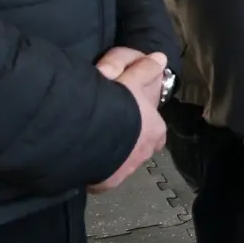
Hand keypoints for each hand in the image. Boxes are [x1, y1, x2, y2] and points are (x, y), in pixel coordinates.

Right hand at [90, 49, 168, 192]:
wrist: (92, 129)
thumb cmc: (116, 102)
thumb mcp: (132, 80)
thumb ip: (145, 70)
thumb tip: (161, 59)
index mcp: (155, 130)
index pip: (156, 131)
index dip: (145, 125)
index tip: (132, 120)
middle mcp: (144, 153)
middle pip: (139, 150)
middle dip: (128, 143)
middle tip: (109, 132)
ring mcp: (125, 170)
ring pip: (121, 164)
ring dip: (112, 157)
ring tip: (93, 145)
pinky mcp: (105, 182)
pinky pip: (101, 178)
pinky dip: (94, 171)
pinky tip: (82, 162)